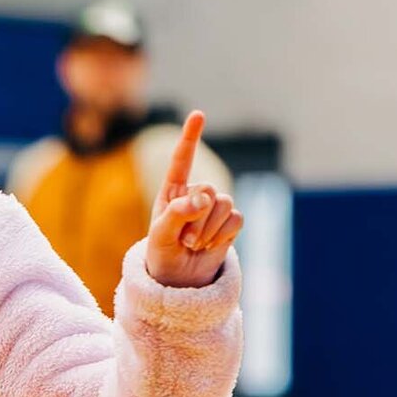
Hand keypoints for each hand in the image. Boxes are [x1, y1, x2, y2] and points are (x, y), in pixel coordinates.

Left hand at [144, 111, 243, 287]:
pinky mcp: (230, 223)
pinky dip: (223, 235)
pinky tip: (211, 246)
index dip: (190, 137)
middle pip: (208, 189)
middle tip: (186, 241)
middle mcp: (195, 195)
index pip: (182, 160)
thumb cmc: (162, 256)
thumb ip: (178, 213)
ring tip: (195, 245)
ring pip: (224, 203)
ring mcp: (214, 208)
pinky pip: (236, 219)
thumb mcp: (161, 236)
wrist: (180, 281)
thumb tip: (202, 198)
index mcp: (173, 192)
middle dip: (198, 218)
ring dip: (209, 229)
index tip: (198, 115)